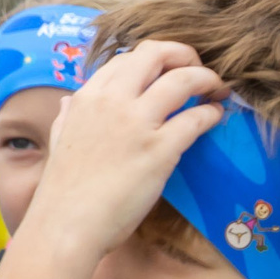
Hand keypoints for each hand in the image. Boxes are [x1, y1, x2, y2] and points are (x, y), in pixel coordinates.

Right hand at [19, 40, 223, 267]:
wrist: (67, 225)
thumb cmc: (64, 190)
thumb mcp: (60, 140)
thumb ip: (69, 116)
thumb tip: (70, 100)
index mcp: (87, 97)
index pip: (128, 57)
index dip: (156, 59)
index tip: (171, 70)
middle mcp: (112, 101)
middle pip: (156, 53)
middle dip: (187, 55)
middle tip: (202, 70)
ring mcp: (137, 123)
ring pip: (183, 79)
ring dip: (208, 78)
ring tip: (219, 88)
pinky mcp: (160, 150)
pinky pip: (196, 117)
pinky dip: (212, 112)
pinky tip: (217, 116)